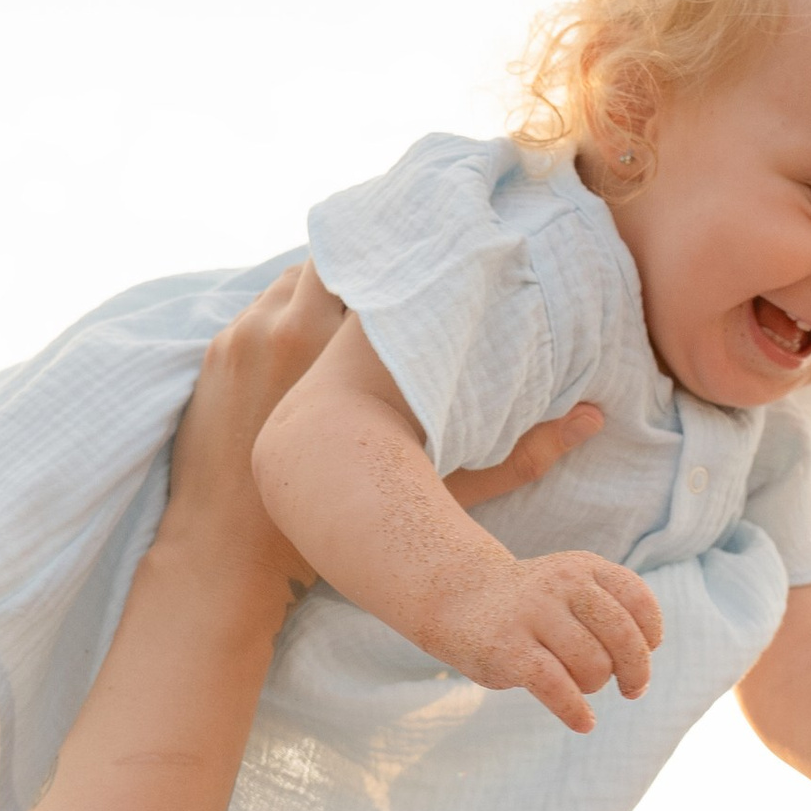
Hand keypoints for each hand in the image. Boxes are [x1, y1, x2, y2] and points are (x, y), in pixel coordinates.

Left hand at [168, 267, 611, 596]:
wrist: (233, 555)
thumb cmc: (342, 531)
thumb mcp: (442, 492)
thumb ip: (522, 454)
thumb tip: (594, 418)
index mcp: (353, 353)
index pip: (384, 268)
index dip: (409, 255)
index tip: (436, 255)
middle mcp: (292, 329)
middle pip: (334, 259)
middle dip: (363, 267)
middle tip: (397, 276)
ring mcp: (246, 336)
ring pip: (292, 280)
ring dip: (322, 289)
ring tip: (354, 304)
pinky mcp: (216, 353)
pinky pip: (257, 308)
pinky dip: (284, 313)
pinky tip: (305, 338)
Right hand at [426, 547, 665, 736]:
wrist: (459, 599)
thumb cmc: (532, 608)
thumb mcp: (573, 592)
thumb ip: (612, 618)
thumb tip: (639, 677)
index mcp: (584, 567)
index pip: (639, 602)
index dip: (650, 636)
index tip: (645, 652)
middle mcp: (561, 582)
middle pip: (623, 637)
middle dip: (636, 671)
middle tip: (632, 690)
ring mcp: (532, 613)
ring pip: (593, 666)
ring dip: (593, 686)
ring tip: (578, 685)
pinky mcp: (507, 649)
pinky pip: (557, 688)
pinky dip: (576, 712)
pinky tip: (584, 723)